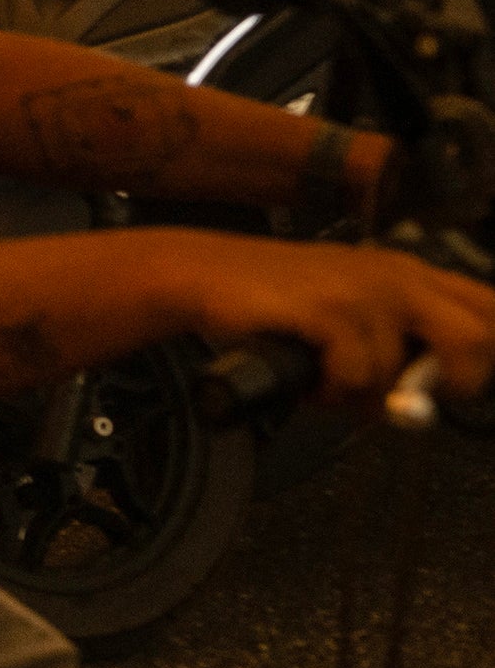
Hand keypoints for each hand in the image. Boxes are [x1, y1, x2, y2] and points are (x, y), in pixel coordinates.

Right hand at [180, 238, 494, 405]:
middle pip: (478, 339)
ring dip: (363, 395)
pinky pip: (357, 377)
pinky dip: (331, 391)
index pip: (488, 309)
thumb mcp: (352, 305)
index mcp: (409, 271)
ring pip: (402, 374)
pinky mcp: (329, 310)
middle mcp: (396, 275)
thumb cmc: (277, 299)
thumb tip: (435, 396)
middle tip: (413, 393)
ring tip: (329, 380)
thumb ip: (401, 340)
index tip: (455, 382)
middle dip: (455, 382)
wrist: (200, 273)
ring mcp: (364, 291)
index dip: (485, 355)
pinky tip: (310, 376)